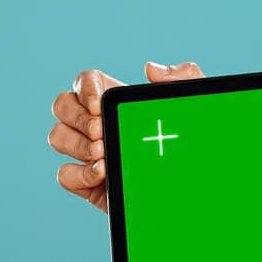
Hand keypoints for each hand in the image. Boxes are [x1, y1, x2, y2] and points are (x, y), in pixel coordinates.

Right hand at [49, 60, 203, 211]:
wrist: (204, 192)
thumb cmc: (201, 145)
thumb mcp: (200, 109)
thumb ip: (184, 78)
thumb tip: (150, 69)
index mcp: (122, 102)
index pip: (86, 82)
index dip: (84, 89)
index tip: (100, 105)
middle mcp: (101, 125)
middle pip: (62, 106)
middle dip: (77, 117)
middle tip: (102, 131)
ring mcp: (93, 155)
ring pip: (58, 138)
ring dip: (77, 144)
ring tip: (104, 154)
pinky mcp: (92, 185)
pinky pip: (65, 175)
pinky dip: (78, 173)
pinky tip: (103, 174)